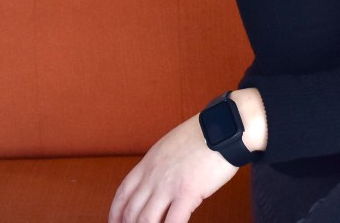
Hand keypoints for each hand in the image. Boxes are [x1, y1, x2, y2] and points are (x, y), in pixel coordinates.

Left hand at [109, 113, 238, 222]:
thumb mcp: (172, 144)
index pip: (123, 193)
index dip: (115, 213)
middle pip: (131, 210)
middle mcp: (153, 175)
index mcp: (149, 162)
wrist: (224, 127)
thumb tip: (161, 179)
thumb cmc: (205, 134)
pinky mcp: (187, 192)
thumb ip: (162, 163)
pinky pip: (173, 221)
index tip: (115, 222)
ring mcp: (168, 185)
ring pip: (146, 220)